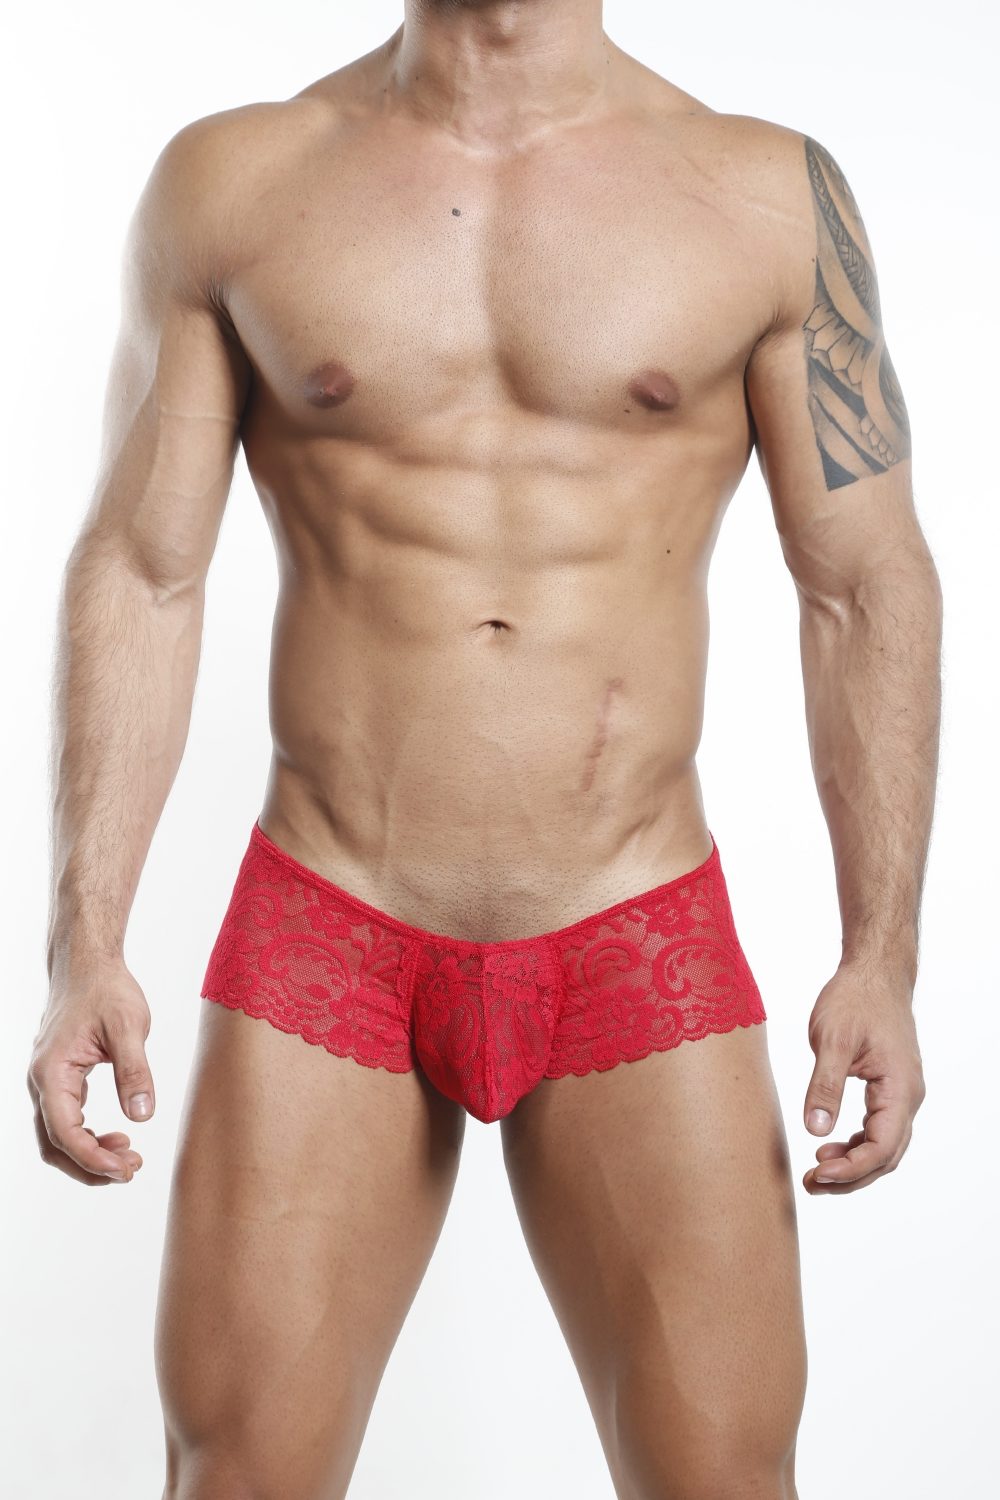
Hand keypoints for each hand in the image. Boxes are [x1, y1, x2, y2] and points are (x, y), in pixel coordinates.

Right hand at [27, 960, 153, 1185]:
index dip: (93, 1158)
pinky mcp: (61, 1078)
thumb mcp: (128, 1027)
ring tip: (130, 1157)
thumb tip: (142, 1116)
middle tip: (132, 1170)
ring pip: (59, 1135)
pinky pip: (66, 1119)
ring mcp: (49, 1081)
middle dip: (90, 1165)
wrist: (87, 964)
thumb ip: (134, 1072)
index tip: (125, 1170)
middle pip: (55, 1144)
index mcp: (52, 1072)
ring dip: (90, 1153)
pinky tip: (118, 1137)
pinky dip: (88, 1136)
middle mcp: (42, 1081)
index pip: (65, 1132)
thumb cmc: (106, 989)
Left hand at [802, 962, 924, 1193]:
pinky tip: (829, 1145)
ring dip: (852, 1164)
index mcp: (900, 1089)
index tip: (817, 1174)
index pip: (881, 1147)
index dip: (850, 1169)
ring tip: (816, 1172)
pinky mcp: (889, 1088)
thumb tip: (815, 1130)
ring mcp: (901, 1094)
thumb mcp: (832, 1040)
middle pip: (885, 1156)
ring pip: (883, 1146)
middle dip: (850, 1176)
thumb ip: (825, 1086)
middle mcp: (908, 1097)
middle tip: (811, 1184)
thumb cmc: (855, 999)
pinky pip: (878, 1128)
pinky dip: (856, 1144)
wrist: (874, 974)